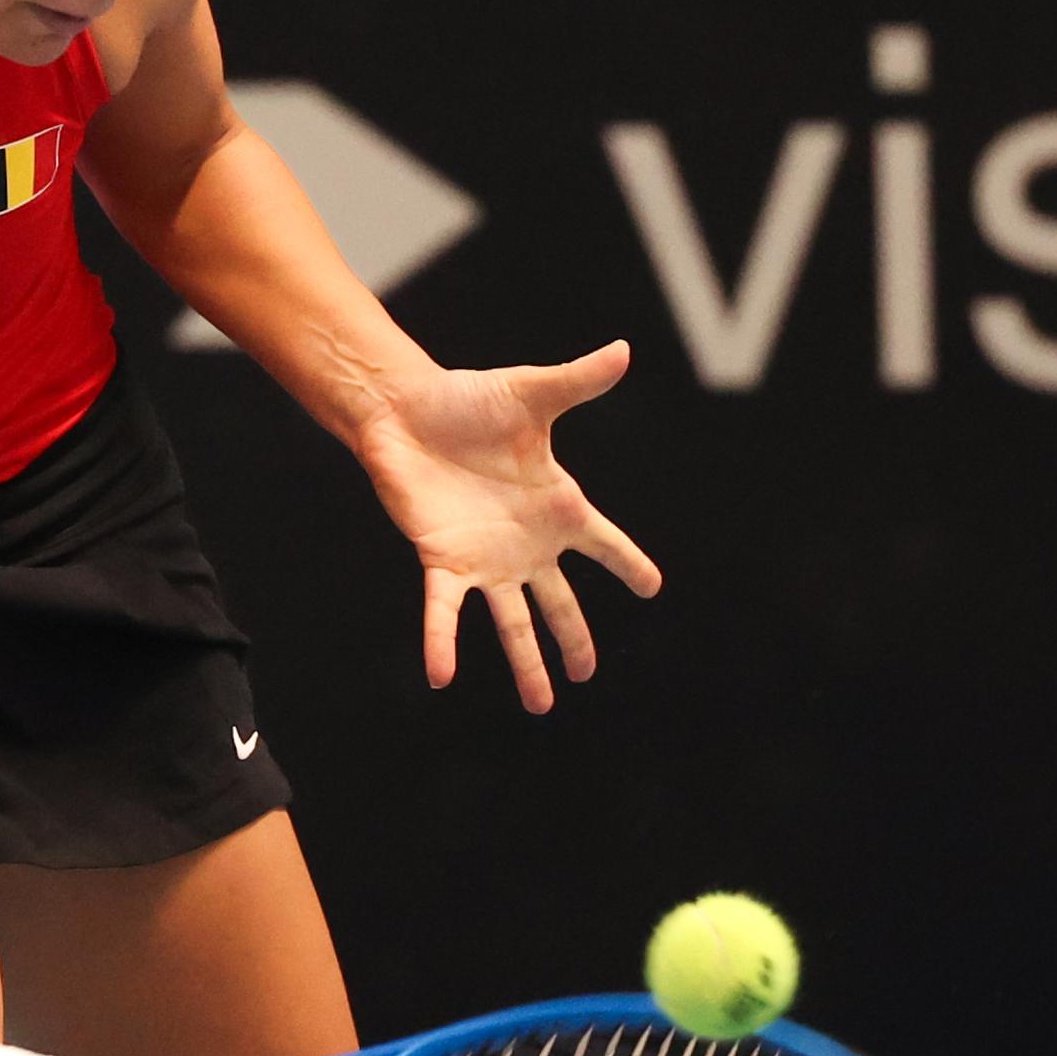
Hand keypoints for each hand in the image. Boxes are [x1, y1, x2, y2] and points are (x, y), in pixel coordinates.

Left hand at [355, 340, 660, 711]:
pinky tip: (441, 675)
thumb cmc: (468, 400)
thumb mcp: (531, 393)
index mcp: (556, 505)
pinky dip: (442, 642)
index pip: (604, 543)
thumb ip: (577, 382)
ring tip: (541, 705)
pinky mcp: (441, 560)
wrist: (404, 409)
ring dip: (526, 664)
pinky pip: (444, 611)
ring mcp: (484, 557)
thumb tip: (622, 350)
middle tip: (586, 674)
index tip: (652, 588)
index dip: (628, 565)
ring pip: (512, 622)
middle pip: (558, 601)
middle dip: (574, 640)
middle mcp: (524, 542)